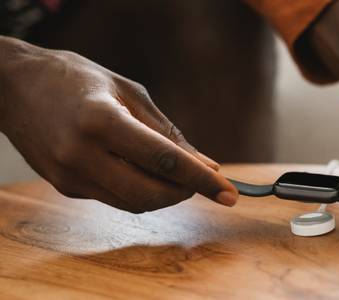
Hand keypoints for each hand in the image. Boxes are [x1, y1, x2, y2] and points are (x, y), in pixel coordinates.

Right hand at [0, 37, 237, 212]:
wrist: (14, 87)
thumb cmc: (75, 78)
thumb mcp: (129, 92)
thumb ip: (167, 131)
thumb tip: (203, 163)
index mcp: (101, 120)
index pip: (164, 161)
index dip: (201, 180)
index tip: (228, 193)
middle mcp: (81, 154)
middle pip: (150, 194)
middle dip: (185, 193)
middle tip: (203, 181)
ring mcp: (69, 175)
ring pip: (133, 203)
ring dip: (164, 195)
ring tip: (178, 176)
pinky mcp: (65, 186)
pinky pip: (114, 198)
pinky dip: (140, 191)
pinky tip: (145, 172)